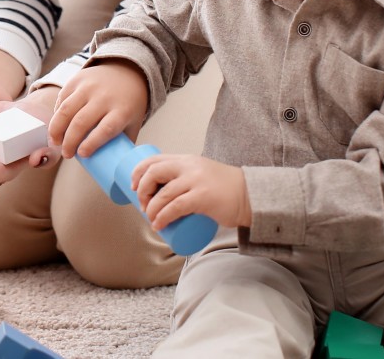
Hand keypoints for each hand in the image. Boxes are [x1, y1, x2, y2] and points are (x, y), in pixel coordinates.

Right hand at [48, 59, 149, 158]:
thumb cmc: (129, 104)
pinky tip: (57, 125)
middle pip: (82, 121)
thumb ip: (123, 142)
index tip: (81, 155)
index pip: (106, 128)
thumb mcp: (133, 122)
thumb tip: (111, 168)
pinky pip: (62, 98)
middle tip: (66, 154)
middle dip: (69, 141)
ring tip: (55, 142)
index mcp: (122, 110)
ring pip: (66, 109)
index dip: (92, 143)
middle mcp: (105, 97)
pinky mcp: (78, 79)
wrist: (128, 70)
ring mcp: (90, 86)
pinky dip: (56, 113)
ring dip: (56, 128)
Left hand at [131, 154, 251, 230]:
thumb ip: (185, 177)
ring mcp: (196, 181)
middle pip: (154, 173)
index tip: (132, 185)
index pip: (154, 159)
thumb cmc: (225, 189)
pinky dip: (162, 217)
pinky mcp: (202, 197)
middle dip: (141, 190)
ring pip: (162, 194)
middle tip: (142, 204)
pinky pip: (174, 207)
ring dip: (150, 209)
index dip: (138, 171)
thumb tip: (162, 192)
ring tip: (151, 220)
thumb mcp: (202, 174)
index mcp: (186, 159)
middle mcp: (189, 166)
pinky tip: (158, 225)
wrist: (250, 195)